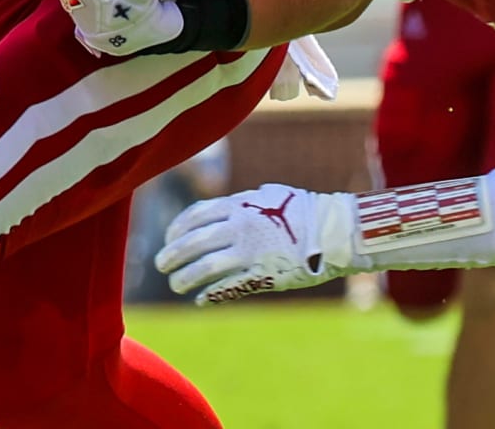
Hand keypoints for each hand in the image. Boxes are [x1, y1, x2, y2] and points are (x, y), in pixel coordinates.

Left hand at [155, 183, 359, 303]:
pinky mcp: (261, 277)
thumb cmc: (302, 210)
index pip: (196, 215)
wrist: (333, 231)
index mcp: (240, 206)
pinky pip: (226, 288)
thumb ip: (242, 203)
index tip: (168, 238)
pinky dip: (209, 294)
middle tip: (161, 264)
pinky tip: (201, 298)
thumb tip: (219, 210)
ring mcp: (250, 254)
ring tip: (176, 284)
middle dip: (172, 255)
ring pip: (204, 269)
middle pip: (193, 243)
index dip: (177, 228)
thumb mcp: (269, 196)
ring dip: (184, 278)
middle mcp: (240, 228)